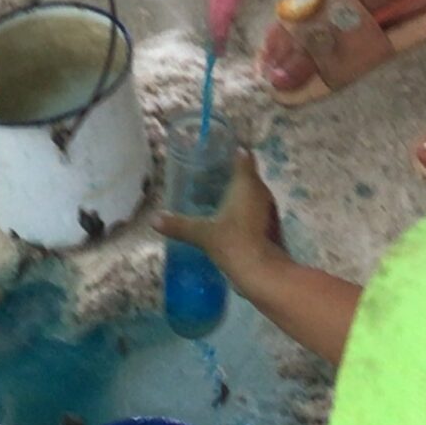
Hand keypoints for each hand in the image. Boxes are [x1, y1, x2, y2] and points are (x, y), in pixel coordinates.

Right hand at [158, 148, 283, 285]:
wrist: (263, 273)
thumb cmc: (233, 244)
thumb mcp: (202, 234)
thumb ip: (178, 225)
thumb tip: (154, 219)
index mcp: (246, 183)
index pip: (244, 156)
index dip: (232, 151)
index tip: (215, 153)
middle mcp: (261, 191)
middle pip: (247, 173)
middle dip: (229, 174)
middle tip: (206, 178)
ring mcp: (269, 208)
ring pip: (252, 192)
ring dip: (237, 193)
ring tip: (214, 198)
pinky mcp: (271, 225)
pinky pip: (256, 208)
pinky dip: (243, 209)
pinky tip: (228, 220)